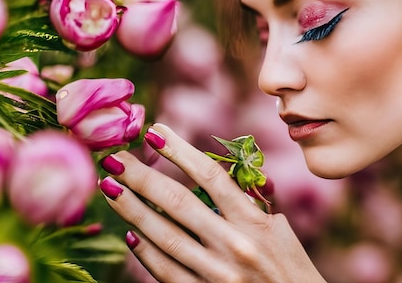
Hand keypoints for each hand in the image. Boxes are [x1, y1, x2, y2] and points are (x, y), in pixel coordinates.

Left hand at [99, 123, 325, 282]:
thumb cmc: (291, 269)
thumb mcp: (280, 231)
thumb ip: (250, 206)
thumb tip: (222, 181)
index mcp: (254, 223)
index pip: (212, 176)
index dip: (180, 151)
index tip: (156, 132)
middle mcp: (233, 245)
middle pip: (178, 203)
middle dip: (142, 177)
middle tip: (115, 157)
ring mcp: (216, 274)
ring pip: (164, 236)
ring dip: (132, 209)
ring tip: (110, 187)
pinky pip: (165, 270)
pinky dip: (145, 251)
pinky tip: (129, 232)